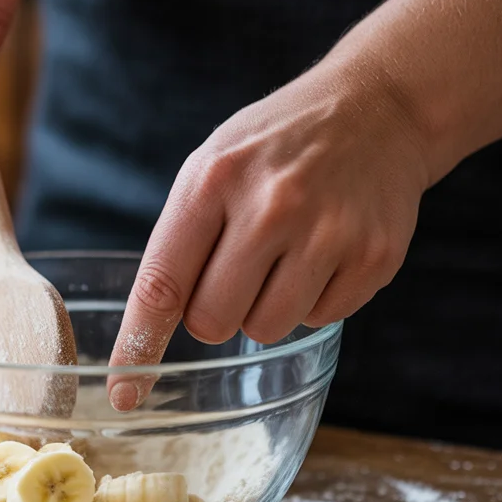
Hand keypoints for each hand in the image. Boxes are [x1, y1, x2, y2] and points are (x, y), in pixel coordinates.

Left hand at [108, 62, 430, 409]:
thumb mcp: (213, 165)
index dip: (139, 345)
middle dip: (214, 310)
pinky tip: (323, 251)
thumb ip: (180, 240)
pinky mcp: (374, 257)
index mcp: (214, 180)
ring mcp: (328, 233)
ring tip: (283, 255)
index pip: (163, 284)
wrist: (378, 110)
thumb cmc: (277, 146)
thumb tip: (150, 331)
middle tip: (236, 268)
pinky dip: (313, 299)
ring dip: (264, 309)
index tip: (124, 391)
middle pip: (212, 322)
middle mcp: (271, 207)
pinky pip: (319, 320)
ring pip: (265, 330)